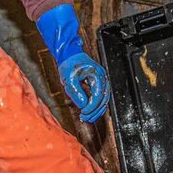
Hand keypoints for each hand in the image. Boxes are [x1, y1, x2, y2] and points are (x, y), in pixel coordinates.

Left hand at [36, 3, 110, 123]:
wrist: (69, 54)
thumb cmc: (69, 64)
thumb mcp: (69, 79)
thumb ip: (76, 92)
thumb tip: (83, 105)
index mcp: (97, 76)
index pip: (97, 97)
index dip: (91, 108)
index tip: (83, 114)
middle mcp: (102, 78)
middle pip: (103, 100)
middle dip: (94, 111)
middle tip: (84, 118)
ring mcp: (101, 81)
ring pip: (103, 100)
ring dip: (96, 110)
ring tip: (87, 118)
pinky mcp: (98, 83)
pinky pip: (99, 97)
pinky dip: (95, 105)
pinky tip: (88, 111)